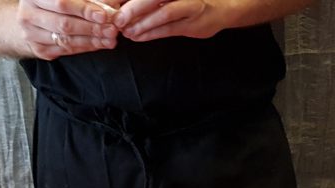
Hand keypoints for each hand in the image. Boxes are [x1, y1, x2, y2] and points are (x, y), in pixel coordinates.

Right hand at [17, 0, 121, 59]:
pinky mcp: (38, 49)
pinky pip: (65, 50)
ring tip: (110, 39)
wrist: (31, 17)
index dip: (84, 9)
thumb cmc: (53, 1)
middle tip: (111, 30)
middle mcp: (28, 14)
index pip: (62, 3)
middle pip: (64, 24)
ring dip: (91, 40)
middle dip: (91, 28)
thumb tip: (110, 6)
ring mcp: (31, 34)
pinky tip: (99, 44)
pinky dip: (85, 47)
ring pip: (66, 40)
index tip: (104, 15)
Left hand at [113, 0, 235, 41]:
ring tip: (126, 32)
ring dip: (142, 24)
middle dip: (133, 9)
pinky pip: (169, 29)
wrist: (222, 7)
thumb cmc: (190, 0)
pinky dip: (152, 33)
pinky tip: (138, 37)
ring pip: (163, 15)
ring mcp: (190, 5)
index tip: (112, 4)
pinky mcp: (194, 23)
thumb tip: (123, 6)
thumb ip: (150, 1)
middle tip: (118, 20)